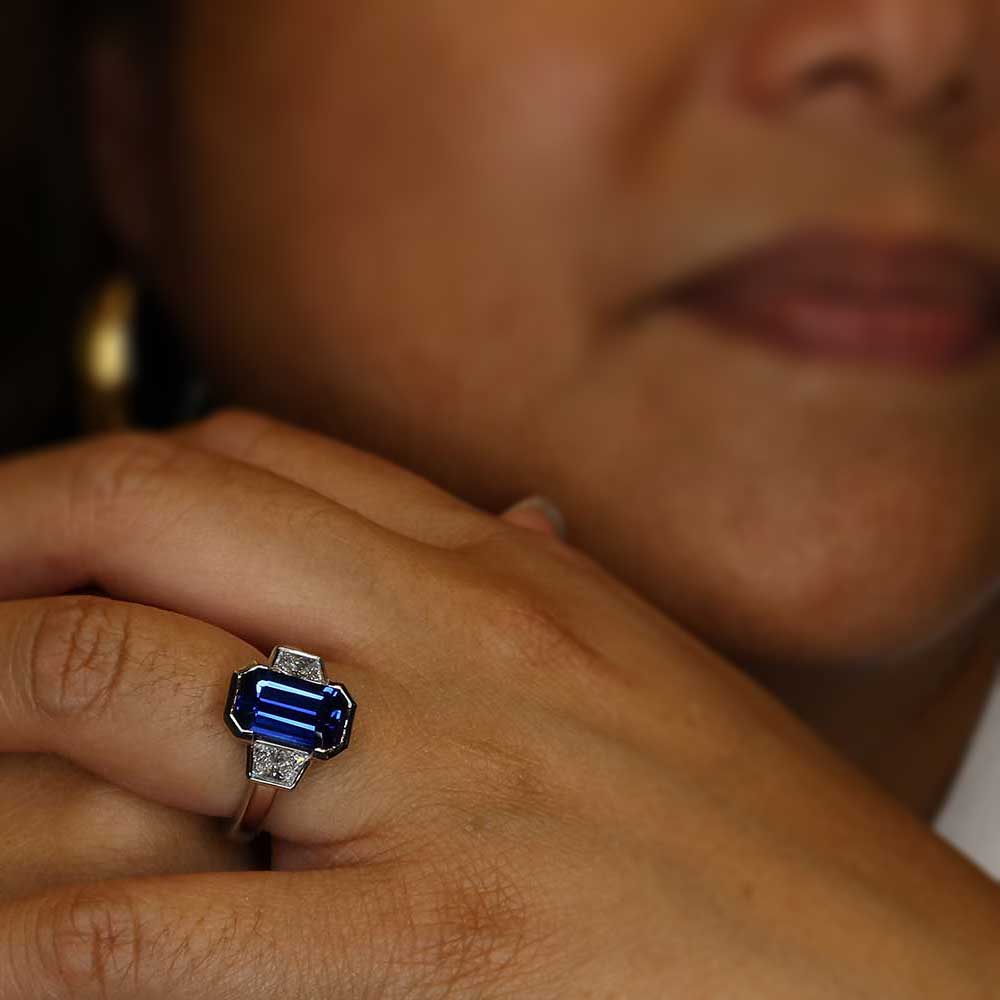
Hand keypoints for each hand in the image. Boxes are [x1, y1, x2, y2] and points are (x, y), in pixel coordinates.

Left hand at [0, 410, 996, 998]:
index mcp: (505, 575)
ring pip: (134, 680)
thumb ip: (544, 584)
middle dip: (14, 527)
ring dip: (1, 685)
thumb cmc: (759, 835)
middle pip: (168, 516)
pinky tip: (3, 921)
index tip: (49, 507)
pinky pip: (169, 922)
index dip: (123, 464)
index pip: (264, 455)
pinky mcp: (430, 950)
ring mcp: (436, 784)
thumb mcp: (645, 668)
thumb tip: (501, 516)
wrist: (890, 987)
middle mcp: (454, 644)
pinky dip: (43, 920)